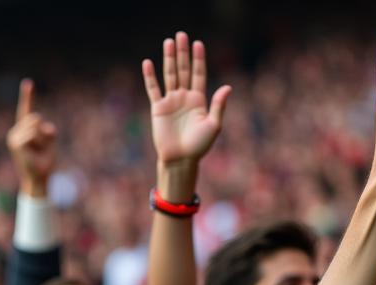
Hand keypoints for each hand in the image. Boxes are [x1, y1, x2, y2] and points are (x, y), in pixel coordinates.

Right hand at [7, 80, 56, 196]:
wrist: (39, 179)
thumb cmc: (44, 162)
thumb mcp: (50, 143)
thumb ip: (48, 132)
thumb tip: (47, 128)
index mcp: (24, 131)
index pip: (26, 110)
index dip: (27, 96)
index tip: (28, 82)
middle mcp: (16, 132)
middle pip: (35, 118)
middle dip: (44, 132)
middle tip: (42, 148)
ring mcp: (14, 137)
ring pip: (34, 125)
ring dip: (42, 138)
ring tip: (38, 152)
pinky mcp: (16, 143)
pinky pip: (32, 133)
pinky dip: (37, 140)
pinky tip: (34, 152)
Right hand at [143, 32, 230, 169]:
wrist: (180, 160)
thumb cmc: (199, 146)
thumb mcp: (213, 126)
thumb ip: (219, 106)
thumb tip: (227, 87)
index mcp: (198, 100)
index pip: (198, 74)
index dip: (198, 59)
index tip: (198, 44)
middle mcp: (184, 98)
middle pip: (183, 70)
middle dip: (183, 53)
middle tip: (181, 35)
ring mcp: (171, 102)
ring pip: (170, 75)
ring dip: (169, 59)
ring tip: (169, 42)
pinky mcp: (158, 109)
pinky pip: (153, 89)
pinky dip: (150, 77)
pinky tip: (148, 63)